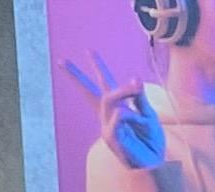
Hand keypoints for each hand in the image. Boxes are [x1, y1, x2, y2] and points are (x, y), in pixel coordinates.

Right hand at [63, 53, 164, 170]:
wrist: (154, 163)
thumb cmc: (150, 141)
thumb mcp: (149, 116)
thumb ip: (140, 99)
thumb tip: (135, 78)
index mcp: (118, 106)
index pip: (106, 82)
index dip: (98, 66)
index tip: (88, 50)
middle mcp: (108, 114)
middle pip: (89, 91)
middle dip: (76, 76)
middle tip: (61, 60)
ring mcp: (106, 125)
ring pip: (109, 99)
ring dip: (122, 90)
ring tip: (135, 84)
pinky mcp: (110, 137)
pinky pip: (116, 118)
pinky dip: (126, 115)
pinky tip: (132, 115)